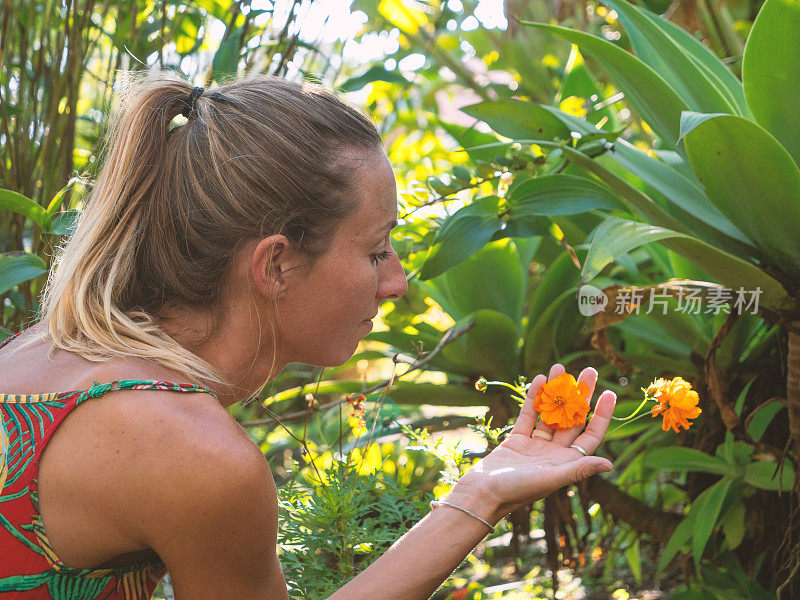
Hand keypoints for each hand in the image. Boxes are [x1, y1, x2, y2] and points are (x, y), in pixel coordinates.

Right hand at [447, 364, 615, 522]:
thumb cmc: (517, 490)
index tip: (608, 392)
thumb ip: (579, 469)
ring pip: (550, 412)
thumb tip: (610, 464)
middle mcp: (555, 453)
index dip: (601, 414)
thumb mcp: (551, 479)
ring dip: (556, 391)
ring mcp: (536, 445)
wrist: (482, 493)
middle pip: (573, 419)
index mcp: (567, 463)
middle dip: (581, 395)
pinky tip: (540, 378)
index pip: (591, 435)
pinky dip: (534, 397)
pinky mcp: (517, 440)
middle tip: (588, 370)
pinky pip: (529, 414)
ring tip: (561, 366)